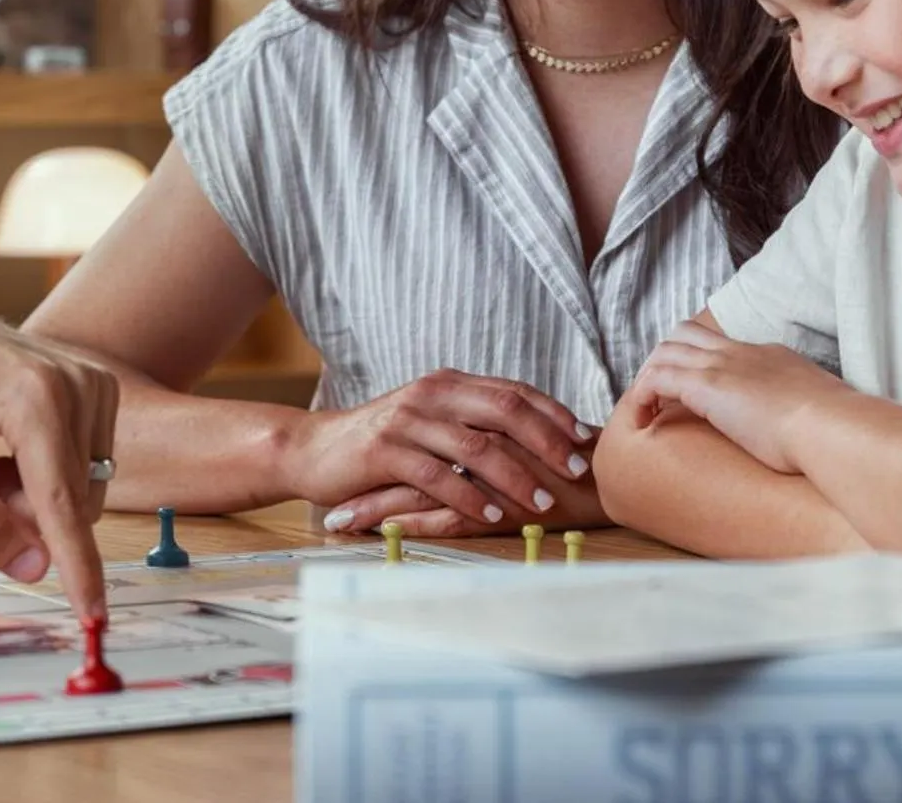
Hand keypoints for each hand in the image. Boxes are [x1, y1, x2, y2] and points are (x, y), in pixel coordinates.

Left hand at [0, 263, 118, 621]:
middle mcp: (79, 385)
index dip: (79, 569)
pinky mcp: (98, 384)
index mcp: (35, 400)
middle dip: (30, 519)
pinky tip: (9, 447)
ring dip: (39, 496)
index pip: (64, 505)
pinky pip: (90, 460)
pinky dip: (50, 472)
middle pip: (77, 501)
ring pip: (87, 486)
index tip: (95, 614)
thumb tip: (34, 571)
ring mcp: (94, 381)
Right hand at [280, 369, 593, 527]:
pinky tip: (491, 517)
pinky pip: (437, 476)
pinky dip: (468, 498)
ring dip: (514, 477)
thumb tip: (538, 439)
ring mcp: (408, 420)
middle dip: (546, 441)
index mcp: (452, 383)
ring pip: (475, 446)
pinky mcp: (385, 451)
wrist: (315, 450)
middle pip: (505, 411)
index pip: (515, 392)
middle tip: (574, 471)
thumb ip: (474, 423)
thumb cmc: (385, 443)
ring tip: (540, 505)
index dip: (554, 414)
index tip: (587, 439)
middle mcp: (433, 393)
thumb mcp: (433, 422)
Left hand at [624, 321, 854, 474]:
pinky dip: (642, 395)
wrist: (832, 426)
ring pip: (666, 350)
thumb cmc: (834, 430)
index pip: (725, 346)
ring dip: (649, 376)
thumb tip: (811, 428)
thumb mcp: (821, 411)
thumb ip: (807, 411)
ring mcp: (722, 366)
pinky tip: (643, 418)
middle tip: (660, 395)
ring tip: (646, 407)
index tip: (697, 392)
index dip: (703, 364)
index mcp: (770, 356)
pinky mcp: (706, 386)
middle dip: (667, 359)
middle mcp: (742, 353)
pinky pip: (656, 378)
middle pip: (687, 334)